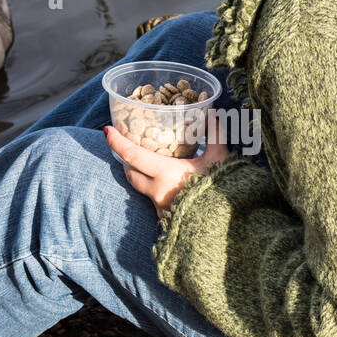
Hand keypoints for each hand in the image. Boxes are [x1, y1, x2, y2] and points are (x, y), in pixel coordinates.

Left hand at [104, 124, 229, 217]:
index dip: (117, 142)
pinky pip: (157, 203)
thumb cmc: (223, 187)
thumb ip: (215, 134)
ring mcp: (160, 208)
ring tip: (153, 165)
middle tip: (130, 147)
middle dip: (127, 160)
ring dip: (145, 177)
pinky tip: (172, 186)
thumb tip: (214, 112)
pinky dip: (160, 191)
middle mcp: (157, 192)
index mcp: (165, 173)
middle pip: (131, 174)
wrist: (229, 224)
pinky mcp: (167, 220)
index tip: (107, 130)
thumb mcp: (220, 157)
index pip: (132, 155)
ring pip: (144, 189)